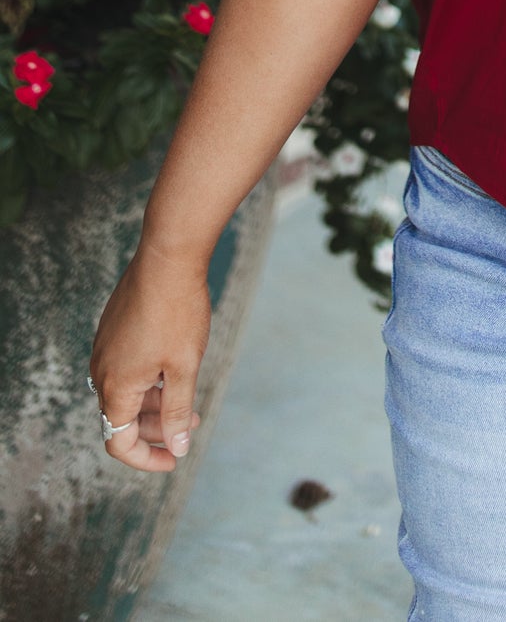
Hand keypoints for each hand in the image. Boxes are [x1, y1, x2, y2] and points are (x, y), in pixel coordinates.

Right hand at [87, 239, 210, 473]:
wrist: (168, 257)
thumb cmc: (178, 311)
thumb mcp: (184, 367)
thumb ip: (178, 411)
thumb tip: (178, 447)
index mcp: (116, 386)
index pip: (119, 442)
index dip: (146, 458)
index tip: (173, 459)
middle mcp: (102, 370)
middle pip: (122, 418)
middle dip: (157, 429)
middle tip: (191, 426)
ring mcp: (105, 347)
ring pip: (125, 391)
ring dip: (154, 403)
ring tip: (189, 400)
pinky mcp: (113, 329)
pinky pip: (126, 367)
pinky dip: (148, 379)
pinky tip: (173, 369)